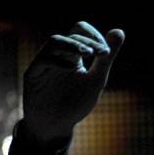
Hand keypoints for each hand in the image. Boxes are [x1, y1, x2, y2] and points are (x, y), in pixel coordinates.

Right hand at [22, 21, 123, 144]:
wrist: (56, 123)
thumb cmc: (75, 102)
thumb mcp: (96, 79)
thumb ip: (106, 58)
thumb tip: (120, 31)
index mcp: (72, 55)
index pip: (79, 30)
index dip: (93, 35)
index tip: (106, 52)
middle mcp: (58, 55)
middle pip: (70, 35)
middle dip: (88, 42)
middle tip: (102, 53)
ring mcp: (44, 64)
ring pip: (55, 42)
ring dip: (73, 45)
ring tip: (88, 54)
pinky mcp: (33, 75)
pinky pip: (43, 60)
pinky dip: (58, 61)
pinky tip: (72, 68)